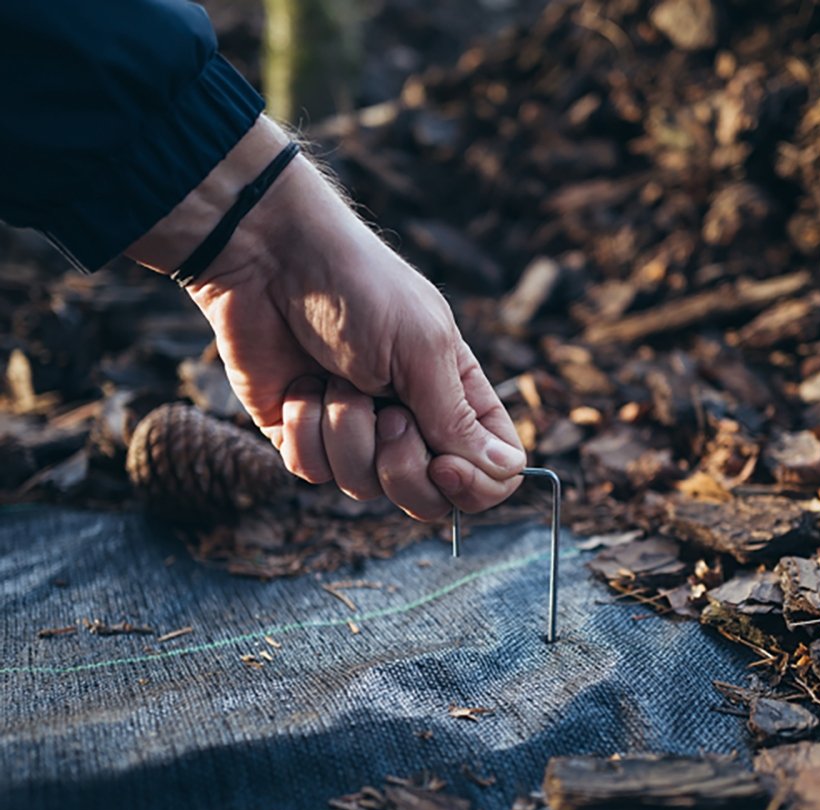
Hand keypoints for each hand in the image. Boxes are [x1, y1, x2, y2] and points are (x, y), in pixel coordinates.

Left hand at [129, 119, 524, 520]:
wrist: (269, 259)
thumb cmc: (360, 289)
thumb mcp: (423, 350)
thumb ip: (459, 420)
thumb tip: (508, 471)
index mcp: (456, 397)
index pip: (491, 472)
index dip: (474, 485)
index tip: (445, 463)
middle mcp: (413, 422)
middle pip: (429, 499)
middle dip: (403, 466)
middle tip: (388, 413)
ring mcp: (357, 433)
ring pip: (365, 488)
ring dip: (346, 431)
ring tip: (336, 379)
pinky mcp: (305, 436)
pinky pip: (313, 472)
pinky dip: (305, 429)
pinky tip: (301, 387)